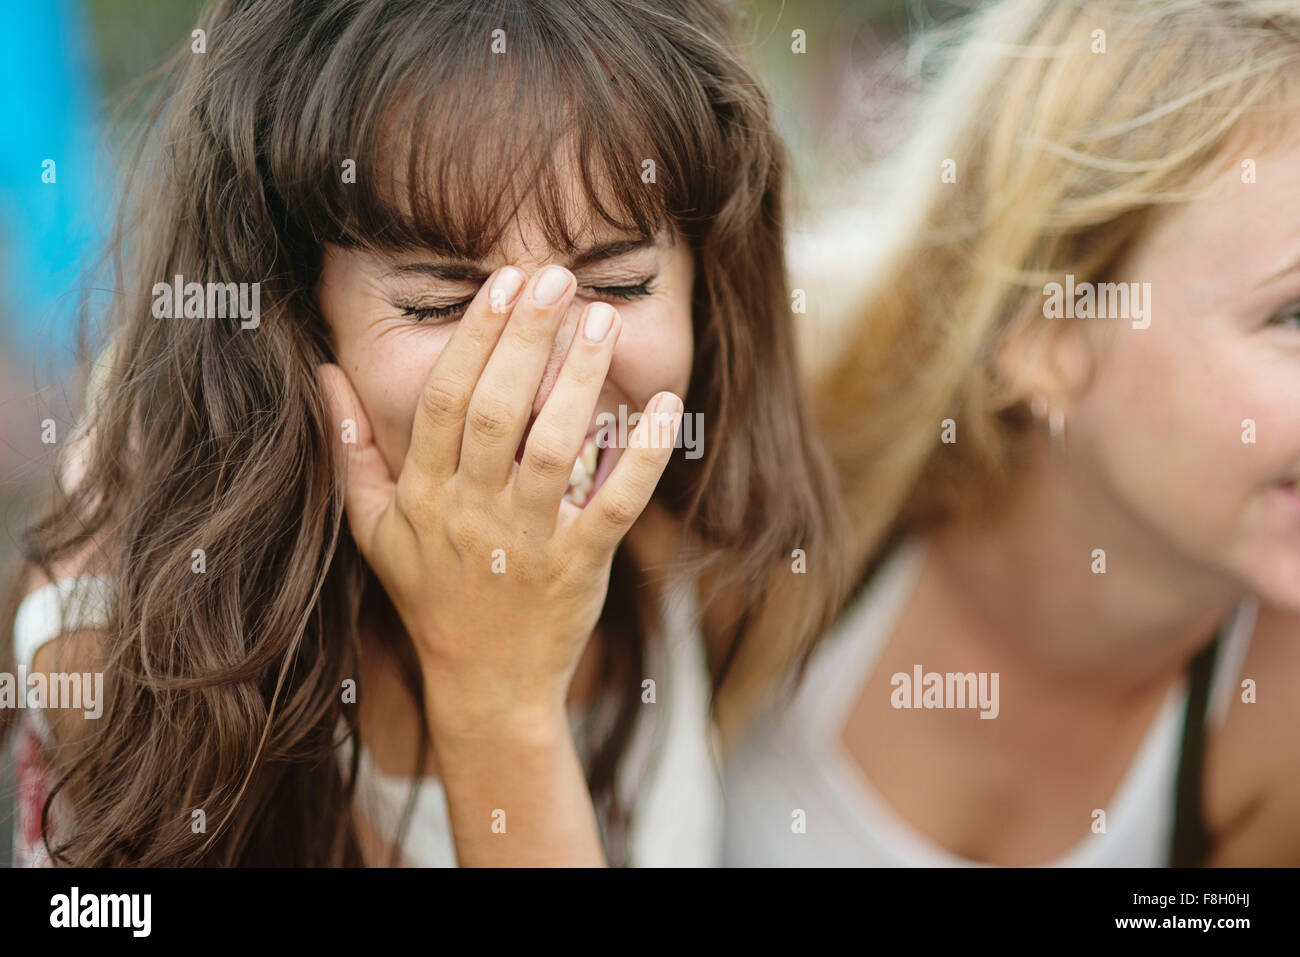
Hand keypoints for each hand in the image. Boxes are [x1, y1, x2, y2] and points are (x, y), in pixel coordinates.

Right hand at [318, 264, 682, 735]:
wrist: (484, 683)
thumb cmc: (429, 594)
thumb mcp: (373, 528)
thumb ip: (350, 451)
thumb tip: (326, 374)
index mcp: (424, 496)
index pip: (442, 402)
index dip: (472, 339)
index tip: (501, 284)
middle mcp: (472, 514)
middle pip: (495, 412)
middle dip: (525, 339)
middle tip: (554, 276)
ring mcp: (528, 541)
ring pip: (553, 449)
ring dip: (579, 381)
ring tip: (600, 321)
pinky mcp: (580, 566)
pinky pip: (615, 505)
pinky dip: (642, 457)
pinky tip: (663, 406)